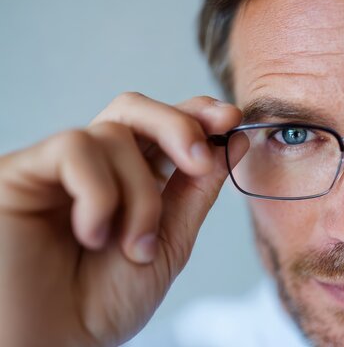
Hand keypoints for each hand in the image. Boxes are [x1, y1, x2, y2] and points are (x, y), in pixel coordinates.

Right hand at [0, 93, 245, 346]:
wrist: (54, 343)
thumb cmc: (104, 301)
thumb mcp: (169, 241)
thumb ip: (198, 190)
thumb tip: (234, 141)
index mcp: (129, 179)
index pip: (162, 127)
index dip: (196, 114)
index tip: (231, 119)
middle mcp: (93, 166)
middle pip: (135, 108)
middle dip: (178, 126)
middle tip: (200, 160)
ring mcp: (56, 167)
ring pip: (114, 134)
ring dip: (140, 195)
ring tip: (133, 246)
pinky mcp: (20, 171)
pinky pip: (74, 149)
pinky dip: (99, 193)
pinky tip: (92, 234)